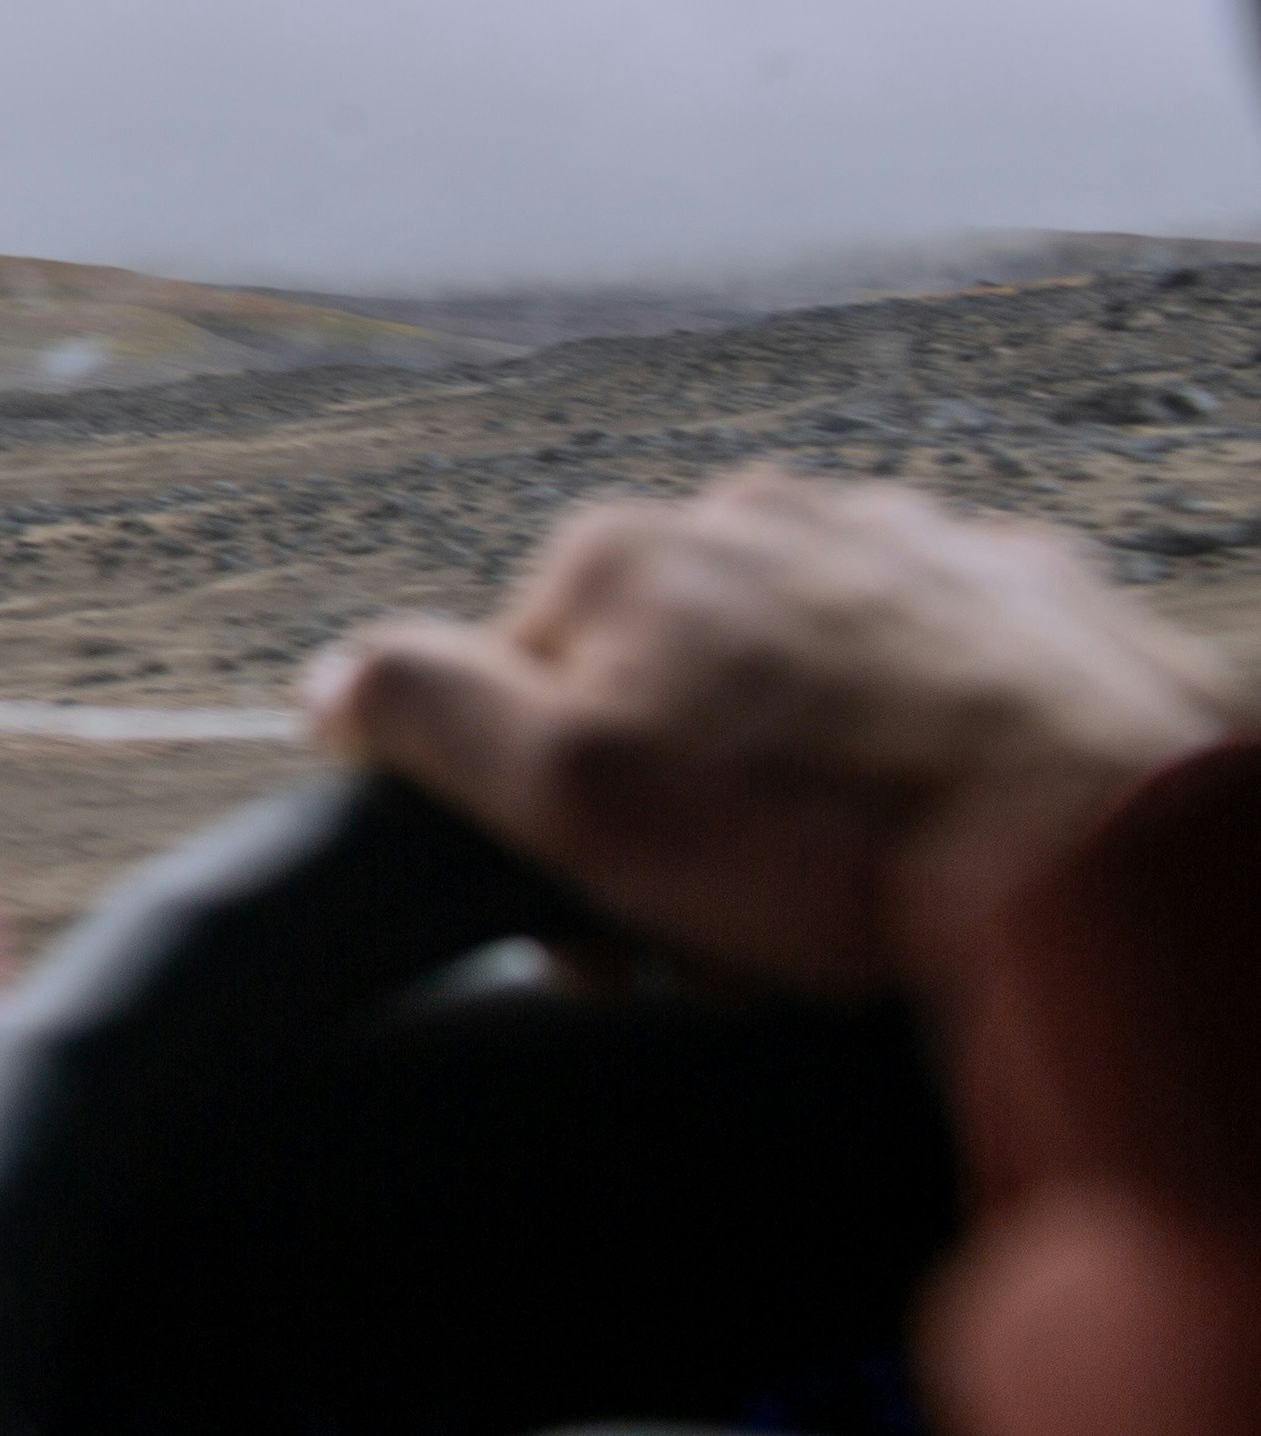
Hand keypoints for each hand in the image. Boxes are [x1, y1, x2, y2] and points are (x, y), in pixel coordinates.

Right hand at [303, 466, 1221, 992]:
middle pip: (663, 674)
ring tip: (847, 883)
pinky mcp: (1022, 594)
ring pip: (797, 667)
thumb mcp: (570, 798)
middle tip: (727, 919)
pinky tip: (941, 825)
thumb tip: (330, 678)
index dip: (544, 816)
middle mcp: (753, 516)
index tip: (603, 910)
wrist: (1105, 841)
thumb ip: (425, 715)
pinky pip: (932, 670)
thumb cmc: (837, 833)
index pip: (520, 687)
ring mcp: (899, 541)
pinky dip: (923, 742)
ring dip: (799, 765)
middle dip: (677, 794)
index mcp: (624, 554)